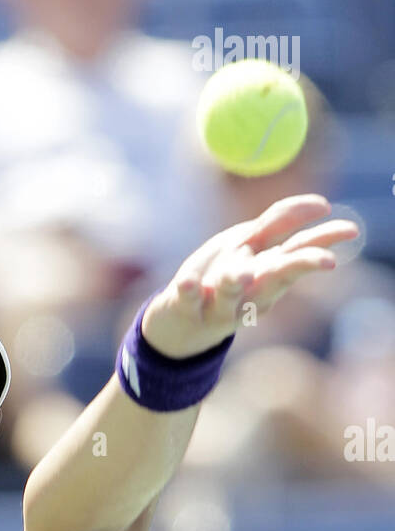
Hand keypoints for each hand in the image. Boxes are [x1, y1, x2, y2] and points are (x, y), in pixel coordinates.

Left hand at [140, 194, 359, 359]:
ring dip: (235, 281)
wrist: (180, 326)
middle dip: (300, 266)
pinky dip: (190, 290)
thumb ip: (280, 223)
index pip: (299, 254)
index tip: (349, 230)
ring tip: (241, 273)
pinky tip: (189, 282)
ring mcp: (218, 304)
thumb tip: (321, 204)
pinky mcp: (185, 309)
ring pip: (230, 293)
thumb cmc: (222, 278)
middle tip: (326, 261)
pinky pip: (188, 300)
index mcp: (267, 277)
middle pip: (276, 277)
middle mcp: (249, 294)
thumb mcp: (251, 246)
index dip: (323, 241)